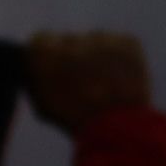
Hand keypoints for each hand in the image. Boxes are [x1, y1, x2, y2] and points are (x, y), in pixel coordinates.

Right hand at [25, 30, 151, 133]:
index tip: (59, 69)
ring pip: (98, 42)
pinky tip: (122, 80)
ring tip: (107, 84)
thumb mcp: (43, 104)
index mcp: (44, 50)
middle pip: (71, 41)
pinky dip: (123, 59)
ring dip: (100, 57)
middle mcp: (71, 38)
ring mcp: (101, 38)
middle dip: (76, 57)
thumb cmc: (74, 119)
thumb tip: (37, 67)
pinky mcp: (127, 41)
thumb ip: (37, 79)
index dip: (51, 57)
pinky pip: (122, 44)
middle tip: (86, 81)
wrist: (116, 126)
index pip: (41, 39)